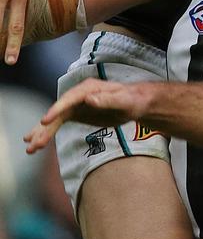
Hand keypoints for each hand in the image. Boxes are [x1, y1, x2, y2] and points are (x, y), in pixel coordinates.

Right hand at [24, 78, 150, 153]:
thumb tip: (89, 99)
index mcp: (88, 88)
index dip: (56, 110)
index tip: (45, 121)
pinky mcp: (75, 113)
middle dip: (45, 128)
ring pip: (55, 120)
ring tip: (30, 149)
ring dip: (42, 134)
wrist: (135, 103)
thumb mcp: (124, 101)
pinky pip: (58, 124)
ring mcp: (75, 104)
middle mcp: (78, 95)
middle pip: (58, 111)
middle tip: (34, 144)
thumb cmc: (132, 100)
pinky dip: (47, 134)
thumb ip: (107, 100)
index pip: (69, 99)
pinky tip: (36, 143)